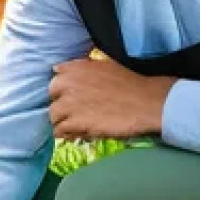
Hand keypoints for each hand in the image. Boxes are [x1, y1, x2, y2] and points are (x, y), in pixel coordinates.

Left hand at [48, 56, 176, 140]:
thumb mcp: (103, 65)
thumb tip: (57, 69)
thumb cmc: (130, 83)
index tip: (73, 98)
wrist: (147, 102)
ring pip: (53, 116)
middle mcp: (67, 84)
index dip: (63, 91)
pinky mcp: (75, 122)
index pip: (54, 80)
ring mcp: (69, 104)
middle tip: (76, 113)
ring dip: (63, 122)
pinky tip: (78, 134)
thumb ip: (79, 68)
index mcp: (75, 68)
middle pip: (52, 99)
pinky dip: (67, 134)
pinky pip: (60, 131)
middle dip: (62, 106)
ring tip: (77, 126)